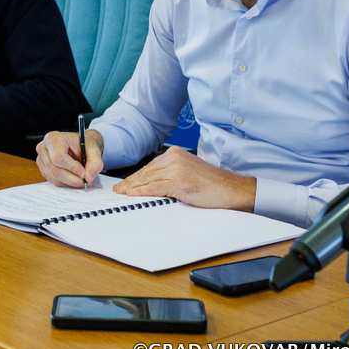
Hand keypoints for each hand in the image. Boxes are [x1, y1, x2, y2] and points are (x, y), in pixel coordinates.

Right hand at [36, 130, 103, 187]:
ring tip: (82, 179)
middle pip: (55, 170)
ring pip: (54, 178)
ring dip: (70, 182)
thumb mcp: (93, 149)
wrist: (79, 145)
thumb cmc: (83, 144)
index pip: (58, 158)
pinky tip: (74, 178)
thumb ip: (95, 163)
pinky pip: (54, 181)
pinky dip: (66, 183)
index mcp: (53, 139)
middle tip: (85, 181)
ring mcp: (41, 159)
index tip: (84, 173)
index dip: (72, 168)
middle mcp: (43, 148)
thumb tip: (89, 177)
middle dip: (72, 178)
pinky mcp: (43, 169)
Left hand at [113, 146, 256, 211]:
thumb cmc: (211, 183)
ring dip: (133, 187)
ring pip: (148, 179)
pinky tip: (133, 195)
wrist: (229, 189)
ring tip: (122, 193)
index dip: (136, 176)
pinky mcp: (179, 182)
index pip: (150, 166)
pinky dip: (142, 192)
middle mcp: (174, 158)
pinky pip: (155, 187)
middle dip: (131, 182)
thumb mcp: (188, 170)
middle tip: (119, 189)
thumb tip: (151, 180)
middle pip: (146, 172)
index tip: (125, 183)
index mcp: (176, 153)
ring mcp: (176, 170)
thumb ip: (171, 171)